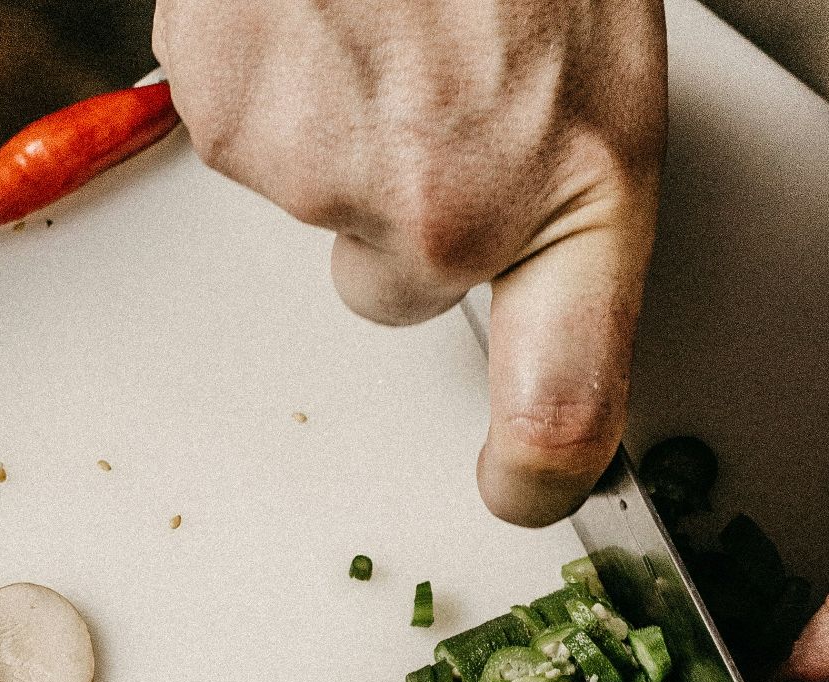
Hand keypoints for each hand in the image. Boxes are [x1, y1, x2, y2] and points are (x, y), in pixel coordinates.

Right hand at [153, 0, 666, 524]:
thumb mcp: (602, 74)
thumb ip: (560, 206)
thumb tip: (513, 287)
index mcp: (575, 196)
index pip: (567, 404)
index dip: (539, 471)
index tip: (520, 487)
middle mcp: (444, 213)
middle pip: (393, 287)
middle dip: (406, 211)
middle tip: (437, 93)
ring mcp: (323, 172)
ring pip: (314, 201)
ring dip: (340, 128)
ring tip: (382, 21)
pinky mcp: (226, 117)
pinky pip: (244, 134)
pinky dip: (273, 81)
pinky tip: (320, 10)